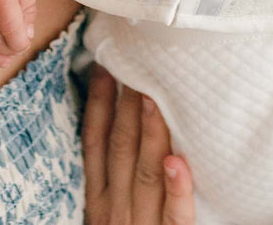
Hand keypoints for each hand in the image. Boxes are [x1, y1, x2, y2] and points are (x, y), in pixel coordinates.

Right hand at [83, 66, 194, 223]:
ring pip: (146, 174)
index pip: (94, 142)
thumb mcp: (110, 210)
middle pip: (120, 149)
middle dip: (128, 104)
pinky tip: (177, 163)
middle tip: (139, 63)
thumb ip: (117, 172)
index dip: (98, 103)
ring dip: (150, 133)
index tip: (104, 66)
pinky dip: (177, 189)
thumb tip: (129, 112)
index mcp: (99, 199)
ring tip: (154, 97)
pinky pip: (175, 216)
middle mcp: (115, 209)